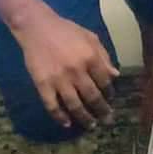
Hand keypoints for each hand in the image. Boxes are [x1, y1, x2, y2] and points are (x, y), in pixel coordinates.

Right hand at [14, 7, 118, 131]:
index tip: (111, 100)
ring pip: (74, 105)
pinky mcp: (43, 85)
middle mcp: (76, 70)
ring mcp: (58, 79)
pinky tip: (67, 123)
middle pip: (92, 97)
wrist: (37, 28)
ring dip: (84, 118)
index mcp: (90, 57)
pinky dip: (60, 117)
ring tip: (91, 126)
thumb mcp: (90, 37)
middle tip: (107, 120)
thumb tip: (115, 75)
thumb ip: (103, 56)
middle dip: (101, 111)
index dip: (110, 93)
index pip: (104, 81)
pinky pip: (52, 106)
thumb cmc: (66, 30)